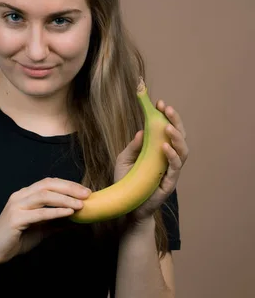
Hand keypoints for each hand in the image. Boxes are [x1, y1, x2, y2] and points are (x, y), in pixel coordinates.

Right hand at [0, 177, 91, 264]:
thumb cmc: (17, 238)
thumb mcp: (41, 228)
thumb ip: (56, 221)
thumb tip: (77, 219)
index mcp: (25, 195)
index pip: (49, 183)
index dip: (68, 184)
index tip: (85, 191)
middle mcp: (20, 196)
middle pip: (47, 185)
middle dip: (69, 188)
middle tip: (87, 194)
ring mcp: (16, 206)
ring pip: (44, 196)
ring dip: (65, 199)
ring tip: (81, 204)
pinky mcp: (15, 219)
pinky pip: (39, 213)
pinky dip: (56, 212)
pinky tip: (69, 213)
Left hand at [114, 99, 188, 222]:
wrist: (125, 205)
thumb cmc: (126, 181)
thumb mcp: (124, 159)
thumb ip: (133, 146)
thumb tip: (141, 130)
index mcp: (159, 151)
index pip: (167, 131)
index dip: (167, 117)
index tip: (160, 103)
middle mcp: (168, 159)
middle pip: (180, 137)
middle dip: (175, 121)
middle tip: (167, 109)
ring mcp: (171, 171)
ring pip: (183, 151)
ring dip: (177, 137)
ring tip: (167, 126)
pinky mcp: (169, 183)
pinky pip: (175, 168)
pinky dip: (171, 156)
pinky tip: (164, 147)